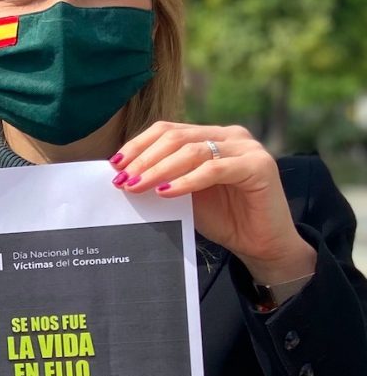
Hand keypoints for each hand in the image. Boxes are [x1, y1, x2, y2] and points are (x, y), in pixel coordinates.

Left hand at [111, 122, 315, 283]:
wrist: (261, 245)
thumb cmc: (222, 218)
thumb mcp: (184, 193)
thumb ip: (163, 178)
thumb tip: (123, 173)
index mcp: (211, 135)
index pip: (167, 130)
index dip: (138, 145)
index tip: (115, 165)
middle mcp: (230, 135)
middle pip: (176, 137)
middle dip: (144, 158)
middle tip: (123, 179)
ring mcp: (246, 148)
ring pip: (192, 151)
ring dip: (159, 169)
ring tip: (138, 186)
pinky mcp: (259, 166)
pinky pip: (214, 170)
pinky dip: (186, 181)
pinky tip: (166, 192)